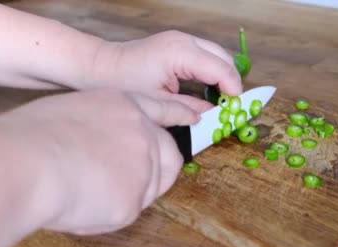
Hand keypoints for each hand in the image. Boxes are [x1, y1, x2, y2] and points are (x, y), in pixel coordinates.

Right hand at [0, 89, 194, 234]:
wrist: (24, 165)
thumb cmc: (30, 138)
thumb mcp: (71, 112)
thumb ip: (101, 127)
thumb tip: (102, 148)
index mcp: (123, 106)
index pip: (161, 108)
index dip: (177, 114)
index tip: (193, 118)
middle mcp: (142, 133)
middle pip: (169, 156)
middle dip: (160, 172)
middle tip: (130, 185)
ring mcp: (143, 167)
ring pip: (148, 189)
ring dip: (124, 194)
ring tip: (84, 192)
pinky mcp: (134, 201)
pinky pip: (125, 212)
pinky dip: (104, 215)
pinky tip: (78, 205)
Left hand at [84, 30, 242, 113]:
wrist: (100, 66)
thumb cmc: (123, 83)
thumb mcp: (158, 103)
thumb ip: (190, 108)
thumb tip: (214, 116)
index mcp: (180, 53)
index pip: (221, 69)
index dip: (233, 90)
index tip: (237, 110)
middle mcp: (185, 40)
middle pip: (224, 58)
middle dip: (231, 83)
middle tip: (231, 107)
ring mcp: (182, 39)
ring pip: (218, 55)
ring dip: (223, 76)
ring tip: (221, 100)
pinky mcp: (179, 43)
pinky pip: (207, 55)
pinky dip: (213, 71)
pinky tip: (209, 89)